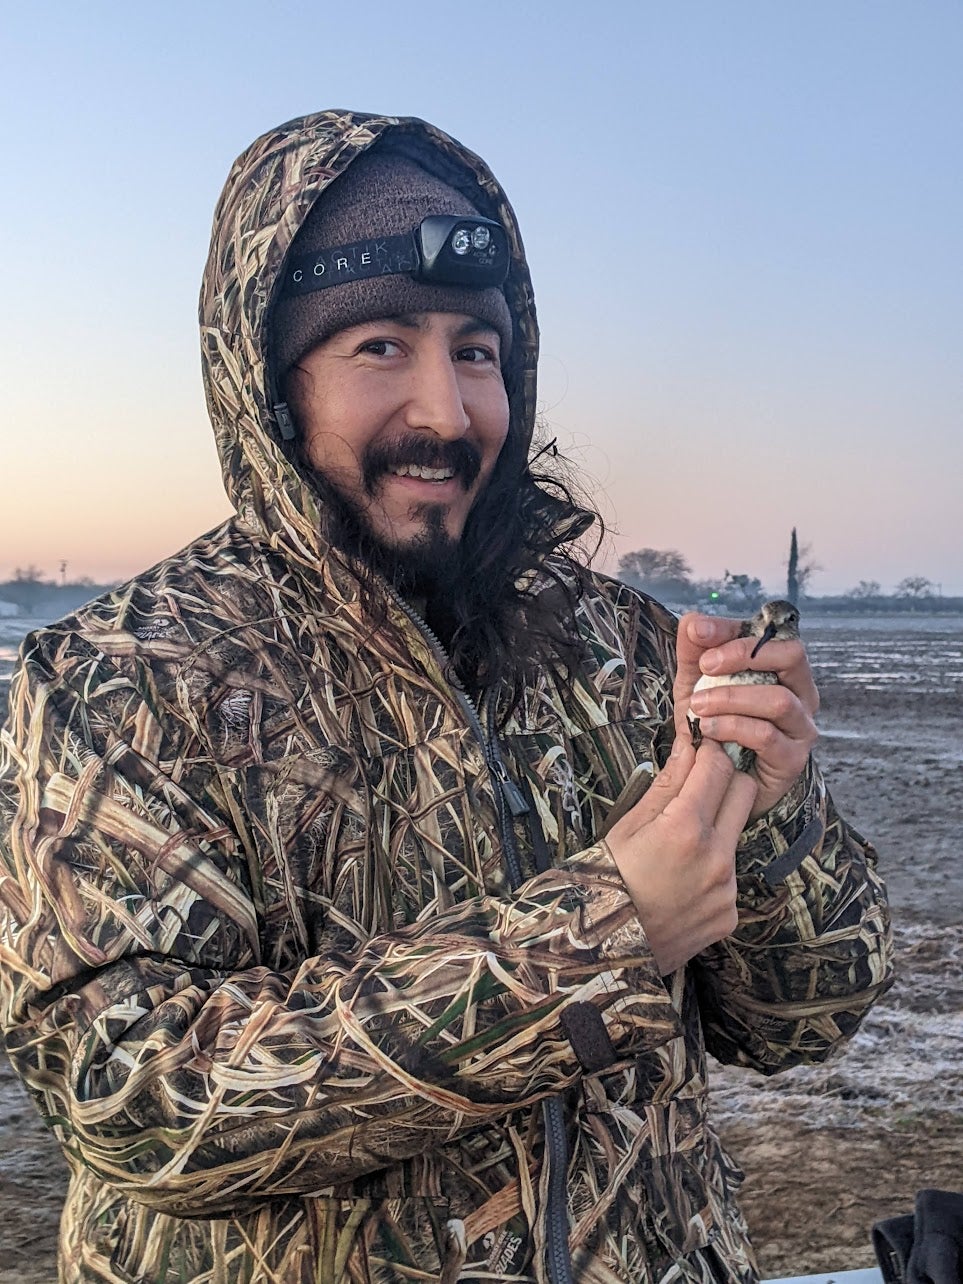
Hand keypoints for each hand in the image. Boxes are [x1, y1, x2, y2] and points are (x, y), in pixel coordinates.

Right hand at [605, 738, 756, 974]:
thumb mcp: (627, 825)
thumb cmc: (607, 878)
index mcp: (684, 828)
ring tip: (680, 846)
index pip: (718, 767)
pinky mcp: (731, 913)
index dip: (709, 752)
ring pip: (737, 834)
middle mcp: (715, 857)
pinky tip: (683, 881)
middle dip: (725, 780)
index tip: (700, 751)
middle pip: (745, 791)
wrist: (605, 947)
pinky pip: (731, 875)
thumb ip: (666, 784)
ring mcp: (727, 888)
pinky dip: (712, 870)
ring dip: (717, 828)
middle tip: (698, 787)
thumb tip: (688, 744)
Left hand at [675, 613, 818, 817]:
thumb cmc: (715, 725)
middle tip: (706, 666)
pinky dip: (733, 728)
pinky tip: (708, 732)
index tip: (699, 633)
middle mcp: (800, 693)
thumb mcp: (696, 684)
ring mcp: (801, 726)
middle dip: (743, 656)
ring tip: (699, 706)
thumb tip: (694, 621)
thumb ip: (695, 652)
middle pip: (791, 656)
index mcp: (781, 668)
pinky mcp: (792, 759)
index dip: (734, 630)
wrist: (718, 780)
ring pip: (779, 700)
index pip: (770, 634)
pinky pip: (768, 736)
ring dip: (732, 698)